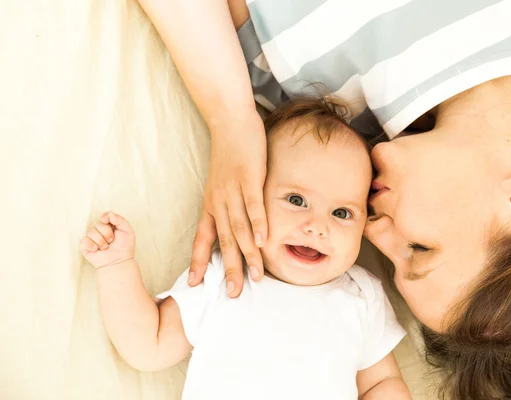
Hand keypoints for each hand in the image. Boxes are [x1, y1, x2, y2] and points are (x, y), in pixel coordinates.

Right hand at [80, 211, 135, 267]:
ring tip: (106, 248)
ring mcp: (92, 238)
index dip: (105, 217)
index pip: (104, 216)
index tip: (107, 220)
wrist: (119, 262)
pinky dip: (92, 245)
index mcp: (110, 225)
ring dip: (101, 241)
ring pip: (91, 232)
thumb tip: (109, 213)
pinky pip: (84, 240)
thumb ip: (120, 220)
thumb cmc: (124, 247)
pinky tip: (97, 250)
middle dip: (107, 233)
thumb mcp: (127, 231)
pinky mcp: (85, 246)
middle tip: (112, 241)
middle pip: (98, 224)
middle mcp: (100, 230)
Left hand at [188, 110, 267, 296]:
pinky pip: (253, 205)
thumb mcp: (221, 183)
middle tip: (232, 294)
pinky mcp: (250, 178)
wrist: (230, 122)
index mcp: (210, 204)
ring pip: (239, 228)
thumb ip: (227, 204)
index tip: (194, 284)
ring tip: (256, 276)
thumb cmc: (229, 154)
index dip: (199, 261)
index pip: (202, 238)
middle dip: (228, 269)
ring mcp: (234, 190)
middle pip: (223, 241)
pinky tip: (263, 241)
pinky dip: (258, 224)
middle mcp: (218, 201)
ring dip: (248, 253)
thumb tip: (237, 226)